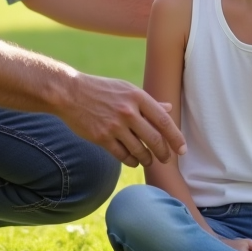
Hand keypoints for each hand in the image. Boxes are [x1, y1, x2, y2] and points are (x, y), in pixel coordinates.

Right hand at [58, 73, 185, 166]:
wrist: (69, 93)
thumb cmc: (101, 90)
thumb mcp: (126, 89)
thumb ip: (149, 102)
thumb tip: (169, 109)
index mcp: (137, 97)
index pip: (164, 121)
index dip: (176, 138)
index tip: (182, 149)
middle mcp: (128, 111)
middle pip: (154, 139)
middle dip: (163, 153)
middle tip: (165, 159)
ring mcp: (114, 126)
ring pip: (139, 150)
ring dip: (147, 159)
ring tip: (148, 160)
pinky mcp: (102, 138)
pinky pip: (123, 155)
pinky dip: (131, 160)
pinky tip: (133, 159)